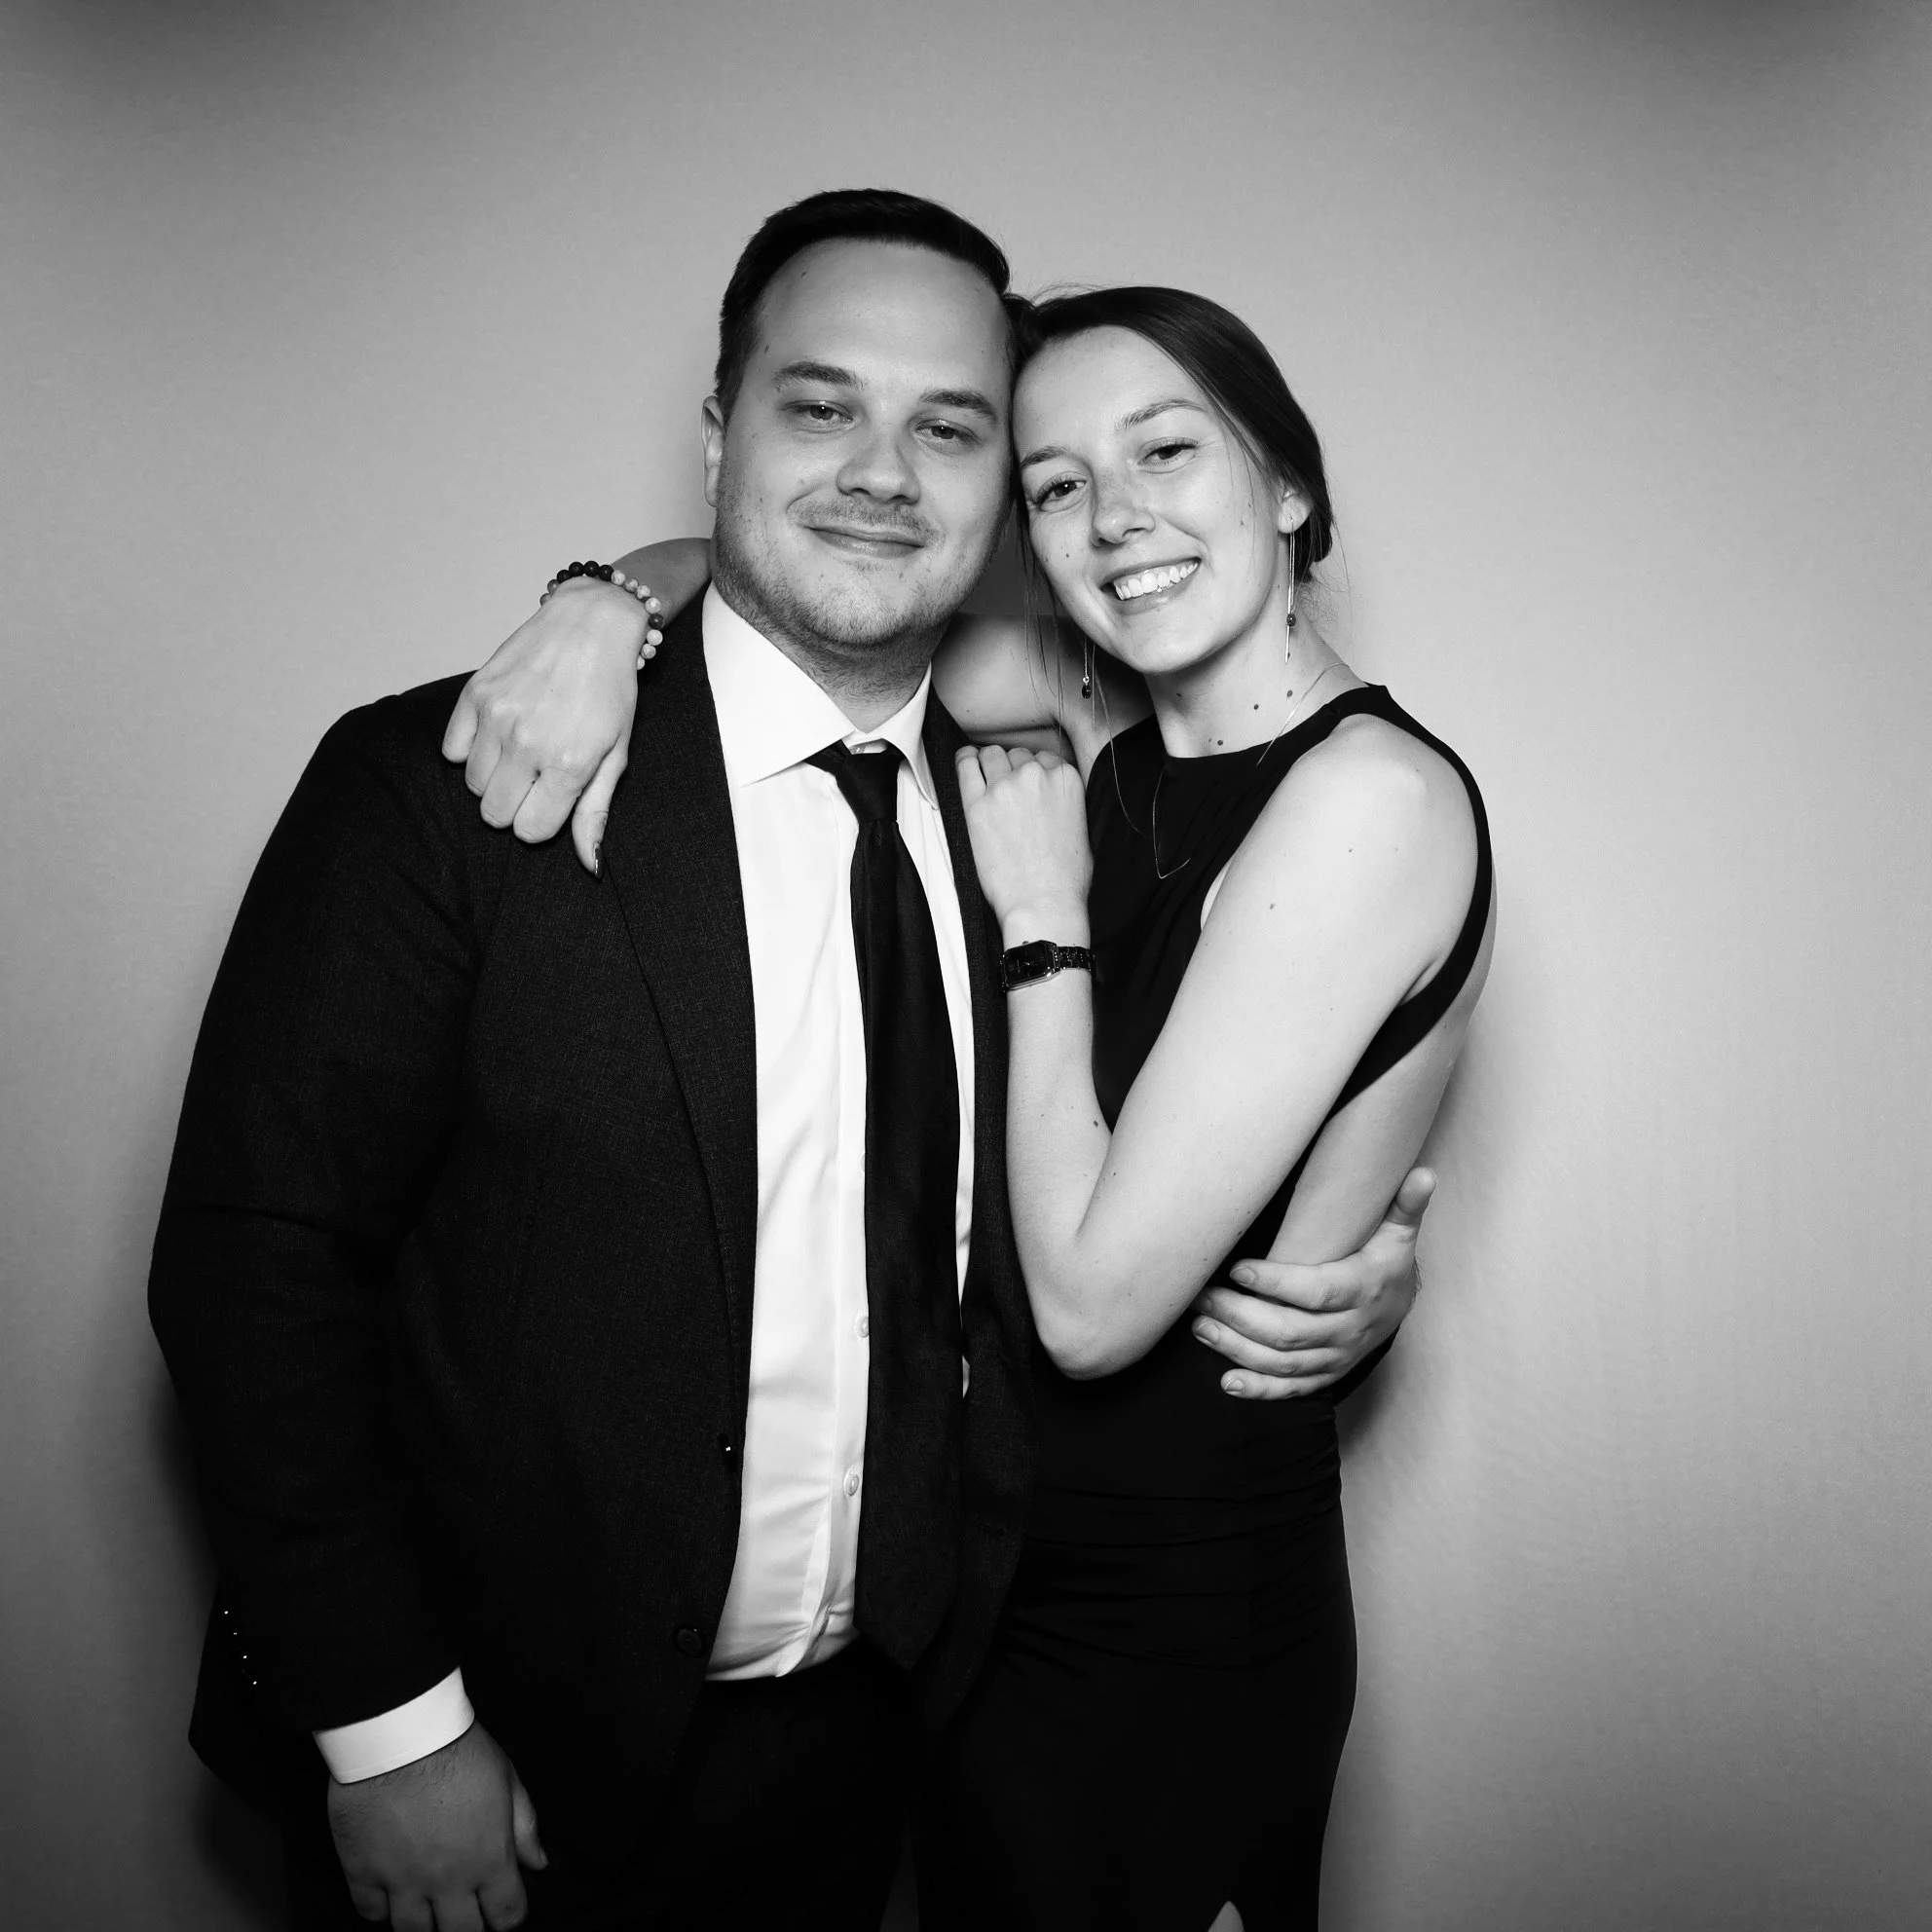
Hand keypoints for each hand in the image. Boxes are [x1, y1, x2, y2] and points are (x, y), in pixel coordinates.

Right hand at [327, 1721, 547, 1930]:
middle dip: (466, 1926)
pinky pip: (369, 1912)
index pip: (507, 1915)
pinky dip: (379, 1907)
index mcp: (489, 1859)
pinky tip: (388, 1890)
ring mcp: (402, 1882)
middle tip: (461, 1908)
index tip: (500, 1904)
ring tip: (425, 1902)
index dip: (506, 1914)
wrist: (399, 1732)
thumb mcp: (506, 1778)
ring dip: (422, 1922)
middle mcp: (447, 1881)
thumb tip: (538, 1862)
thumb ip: (524, 1826)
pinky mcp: (362, 1873)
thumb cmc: (457, 1748)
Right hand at [441, 580, 645, 873]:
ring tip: (521, 749)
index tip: (550, 800)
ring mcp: (497, 716)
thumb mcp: (616, 754)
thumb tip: (589, 865)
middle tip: (535, 778)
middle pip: (494, 814)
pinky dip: (470, 748)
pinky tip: (498, 731)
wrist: (591, 624)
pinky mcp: (474, 693)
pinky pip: (452, 750)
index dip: (539, 821)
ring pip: (473, 784)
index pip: (529, 831)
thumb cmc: (610, 691)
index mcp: (568, 764)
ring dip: (494, 776)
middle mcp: (527, 743)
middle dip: (513, 805)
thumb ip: (595, 811)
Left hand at [954, 744, 1092, 936]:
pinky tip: (965, 765)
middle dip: (1012, 770)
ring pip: (991, 755)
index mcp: (1066, 779)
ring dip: (989, 765)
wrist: (1044, 903)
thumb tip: (1049, 794)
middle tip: (1008, 793)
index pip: (1045, 758)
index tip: (1028, 788)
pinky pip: (965, 766)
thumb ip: (1065, 799)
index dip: (1034, 773)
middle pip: (1017, 755)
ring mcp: (1004, 788)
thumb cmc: (1066, 877)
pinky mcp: (977, 805)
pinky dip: (964, 762)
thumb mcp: (1082, 826)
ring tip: (986, 781)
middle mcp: (1035, 775)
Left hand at [1189, 1167, 1434, 1399]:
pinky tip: (1228, 1382)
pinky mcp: (1326, 1375)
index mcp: (1364, 1290)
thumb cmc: (1386, 1262)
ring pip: (1284, 1362)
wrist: (1399, 1307)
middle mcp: (1350, 1330)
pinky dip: (1259, 1390)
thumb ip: (1404, 1204)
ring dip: (1238, 1348)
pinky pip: (1292, 1389)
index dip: (1277, 1283)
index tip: (1238, 1268)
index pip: (1317, 1291)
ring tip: (1200, 1326)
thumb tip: (1423, 1174)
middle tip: (1202, 1295)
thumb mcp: (1398, 1232)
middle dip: (1240, 1315)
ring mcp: (1337, 1357)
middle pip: (1290, 1331)